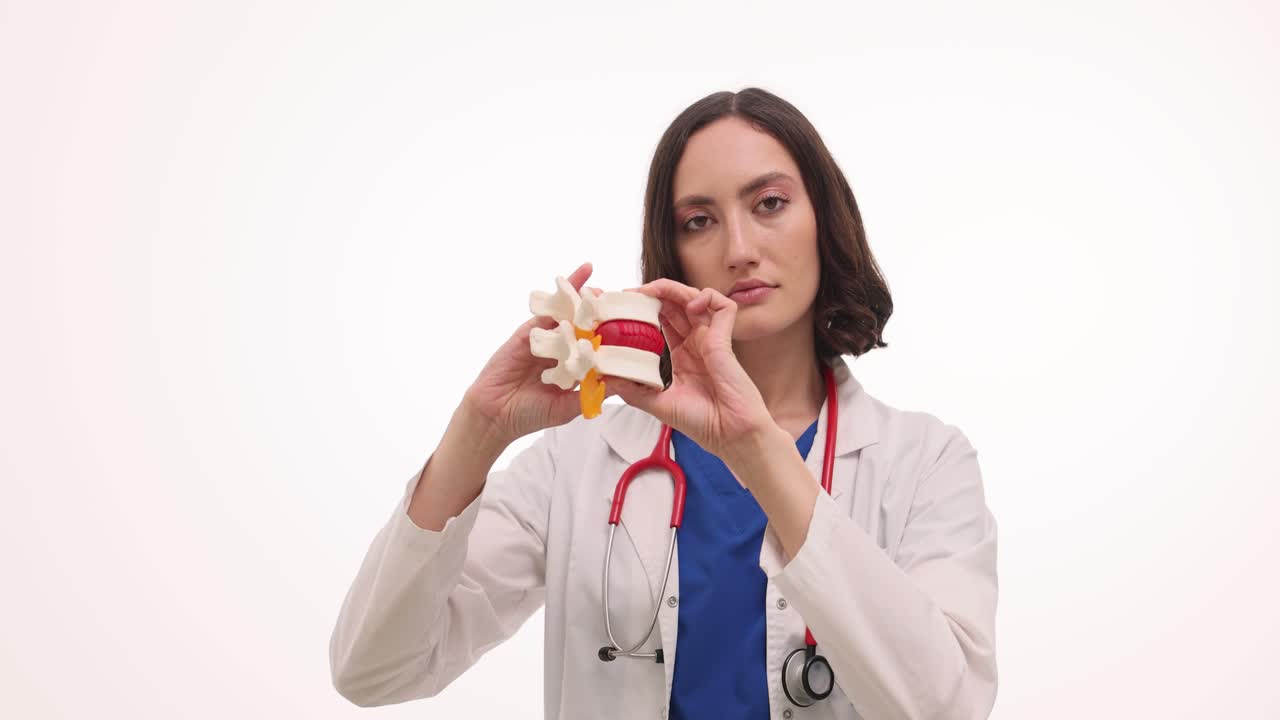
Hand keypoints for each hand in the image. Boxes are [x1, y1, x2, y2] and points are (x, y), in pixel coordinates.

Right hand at [462, 262, 612, 444]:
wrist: (496, 413)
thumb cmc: (531, 414)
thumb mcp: (569, 407)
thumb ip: (595, 393)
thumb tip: (626, 382)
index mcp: (575, 368)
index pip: (599, 348)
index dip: (614, 337)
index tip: (636, 327)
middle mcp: (563, 350)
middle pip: (586, 327)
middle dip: (601, 313)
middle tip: (621, 298)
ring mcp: (547, 338)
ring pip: (570, 314)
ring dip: (585, 297)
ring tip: (602, 286)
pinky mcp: (530, 330)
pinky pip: (549, 308)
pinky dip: (563, 291)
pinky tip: (578, 277)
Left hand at [602, 278, 772, 458]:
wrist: (729, 435)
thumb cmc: (702, 423)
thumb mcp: (656, 404)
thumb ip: (632, 389)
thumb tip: (604, 377)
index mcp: (681, 355)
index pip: (661, 321)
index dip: (645, 310)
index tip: (624, 305)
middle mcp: (696, 343)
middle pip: (675, 306)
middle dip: (655, 293)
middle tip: (633, 293)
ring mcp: (712, 339)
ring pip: (695, 298)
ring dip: (674, 289)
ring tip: (653, 291)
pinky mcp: (726, 339)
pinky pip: (724, 307)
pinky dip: (708, 297)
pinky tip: (692, 305)